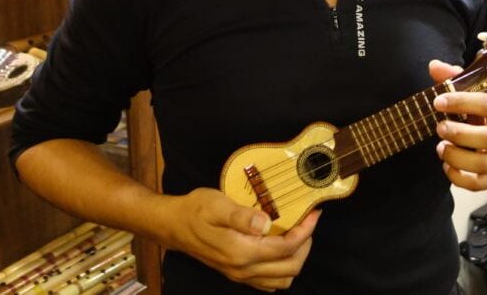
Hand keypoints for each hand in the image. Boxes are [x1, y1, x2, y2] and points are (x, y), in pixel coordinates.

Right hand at [165, 187, 319, 291]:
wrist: (174, 225)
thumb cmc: (195, 210)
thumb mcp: (217, 205)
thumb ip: (242, 216)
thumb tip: (266, 222)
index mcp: (241, 252)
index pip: (285, 248)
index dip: (304, 231)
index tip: (313, 214)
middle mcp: (242, 269)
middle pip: (289, 269)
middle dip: (305, 246)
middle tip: (307, 223)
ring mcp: (239, 274)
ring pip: (281, 280)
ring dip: (295, 259)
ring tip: (297, 235)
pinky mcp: (237, 273)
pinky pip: (268, 281)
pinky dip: (281, 268)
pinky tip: (279, 247)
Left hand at [428, 59, 486, 189]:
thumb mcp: (481, 98)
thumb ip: (456, 81)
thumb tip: (434, 66)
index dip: (461, 101)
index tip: (438, 101)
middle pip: (486, 139)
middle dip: (458, 134)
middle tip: (440, 127)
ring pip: (480, 164)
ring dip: (455, 156)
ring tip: (441, 147)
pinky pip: (477, 184)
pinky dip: (458, 177)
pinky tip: (447, 165)